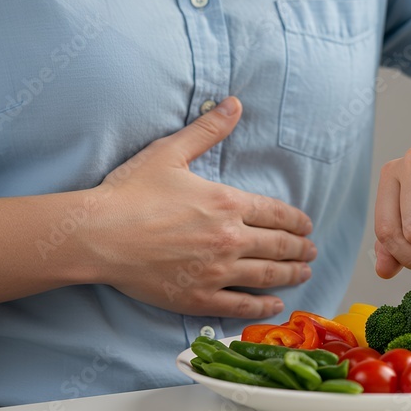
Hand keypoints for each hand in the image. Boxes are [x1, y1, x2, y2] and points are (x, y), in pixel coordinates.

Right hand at [87, 97, 315, 317]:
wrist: (99, 234)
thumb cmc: (131, 192)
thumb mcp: (170, 152)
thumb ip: (207, 130)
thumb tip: (234, 104)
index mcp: (227, 203)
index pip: (275, 214)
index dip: (296, 221)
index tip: (306, 226)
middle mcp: (229, 239)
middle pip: (278, 246)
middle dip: (300, 249)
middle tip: (311, 252)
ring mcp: (216, 271)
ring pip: (267, 275)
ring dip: (291, 275)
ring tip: (304, 275)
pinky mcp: (199, 298)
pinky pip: (241, 305)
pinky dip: (263, 306)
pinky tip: (275, 304)